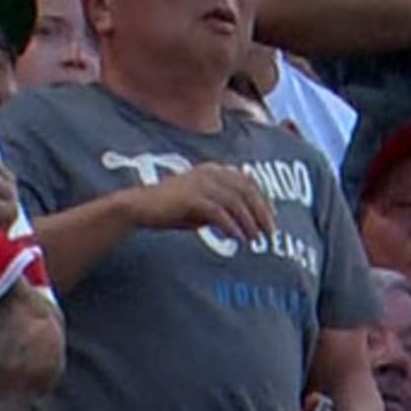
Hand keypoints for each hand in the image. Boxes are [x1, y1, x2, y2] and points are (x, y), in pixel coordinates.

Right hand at [133, 162, 275, 241]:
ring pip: (235, 201)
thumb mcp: (203, 208)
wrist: (139, 208)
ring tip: (254, 239)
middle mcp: (210, 173)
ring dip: (248, 222)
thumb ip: (225, 210)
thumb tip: (250, 225)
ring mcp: (200, 183)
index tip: (271, 221)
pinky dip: (231, 225)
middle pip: (246, 190)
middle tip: (270, 233)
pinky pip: (218, 212)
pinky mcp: (191, 197)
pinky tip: (237, 238)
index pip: (248, 183)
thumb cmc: (172, 210)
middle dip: (261, 213)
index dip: (263, 202)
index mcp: (214, 171)